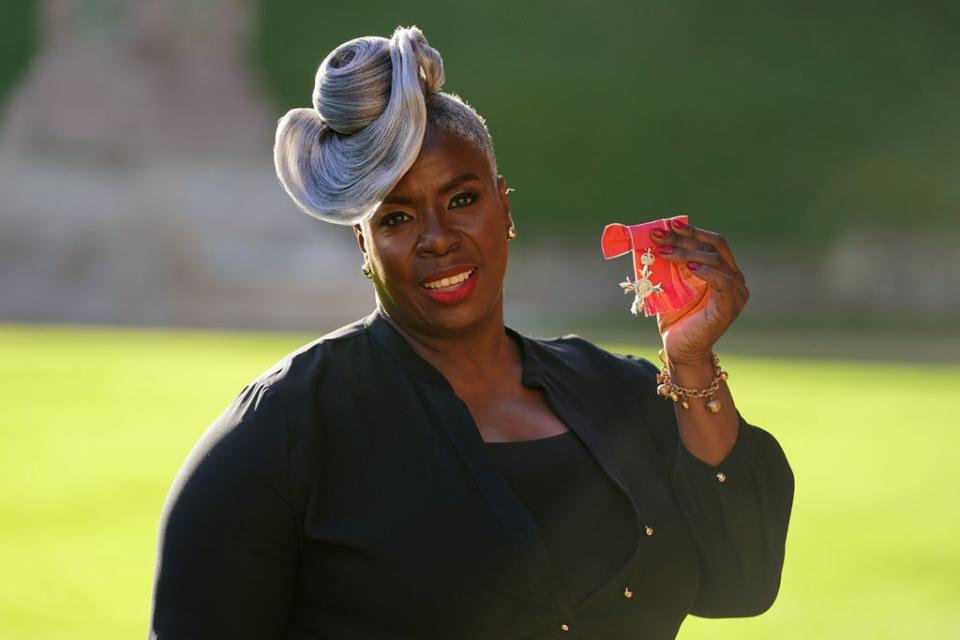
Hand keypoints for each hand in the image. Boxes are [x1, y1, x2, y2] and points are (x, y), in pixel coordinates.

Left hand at [649, 220, 748, 364]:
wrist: (680, 349)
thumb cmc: (676, 318)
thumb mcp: (671, 285)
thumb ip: (669, 265)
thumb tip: (654, 240)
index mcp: (723, 271)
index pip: (711, 243)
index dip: (691, 232)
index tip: (669, 224)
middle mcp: (734, 278)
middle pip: (714, 247)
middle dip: (685, 239)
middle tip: (660, 236)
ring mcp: (736, 292)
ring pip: (716, 261)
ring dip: (687, 254)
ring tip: (664, 252)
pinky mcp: (730, 306)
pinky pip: (723, 282)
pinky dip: (707, 272)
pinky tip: (691, 268)